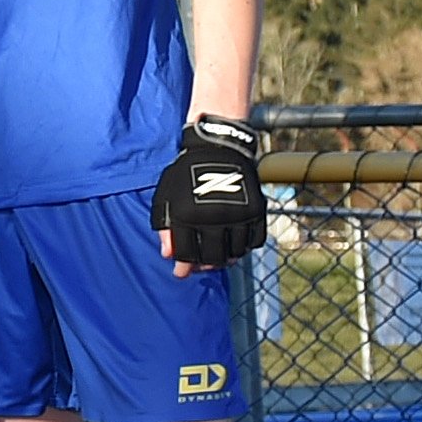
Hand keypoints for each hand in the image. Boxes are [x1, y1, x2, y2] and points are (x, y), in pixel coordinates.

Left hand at [154, 112, 265, 272]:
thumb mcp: (166, 196)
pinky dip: (245, 248)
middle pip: (213, 257)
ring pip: (235, 253)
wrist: (217, 149)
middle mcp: (214, 217)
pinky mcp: (257, 211)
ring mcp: (238, 214)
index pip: (186, 253)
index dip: (183, 266)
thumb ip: (164, 225)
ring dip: (226, 259)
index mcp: (187, 214)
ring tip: (217, 254)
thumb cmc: (185, 174)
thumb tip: (168, 254)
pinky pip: (255, 242)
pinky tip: (235, 244)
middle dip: (204, 265)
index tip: (182, 272)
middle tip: (201, 264)